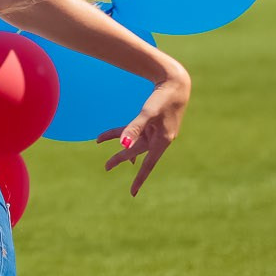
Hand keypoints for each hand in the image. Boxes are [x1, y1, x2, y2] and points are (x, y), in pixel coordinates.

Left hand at [96, 66, 189, 196]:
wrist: (176, 82)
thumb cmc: (163, 98)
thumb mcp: (148, 113)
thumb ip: (134, 128)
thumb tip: (123, 145)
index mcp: (162, 141)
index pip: (148, 165)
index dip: (139, 179)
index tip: (132, 193)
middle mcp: (160, 138)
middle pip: (137, 152)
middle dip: (120, 158)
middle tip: (106, 167)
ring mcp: (158, 131)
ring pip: (135, 139)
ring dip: (120, 141)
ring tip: (99, 140)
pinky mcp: (155, 122)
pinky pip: (138, 130)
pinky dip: (128, 132)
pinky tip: (122, 139)